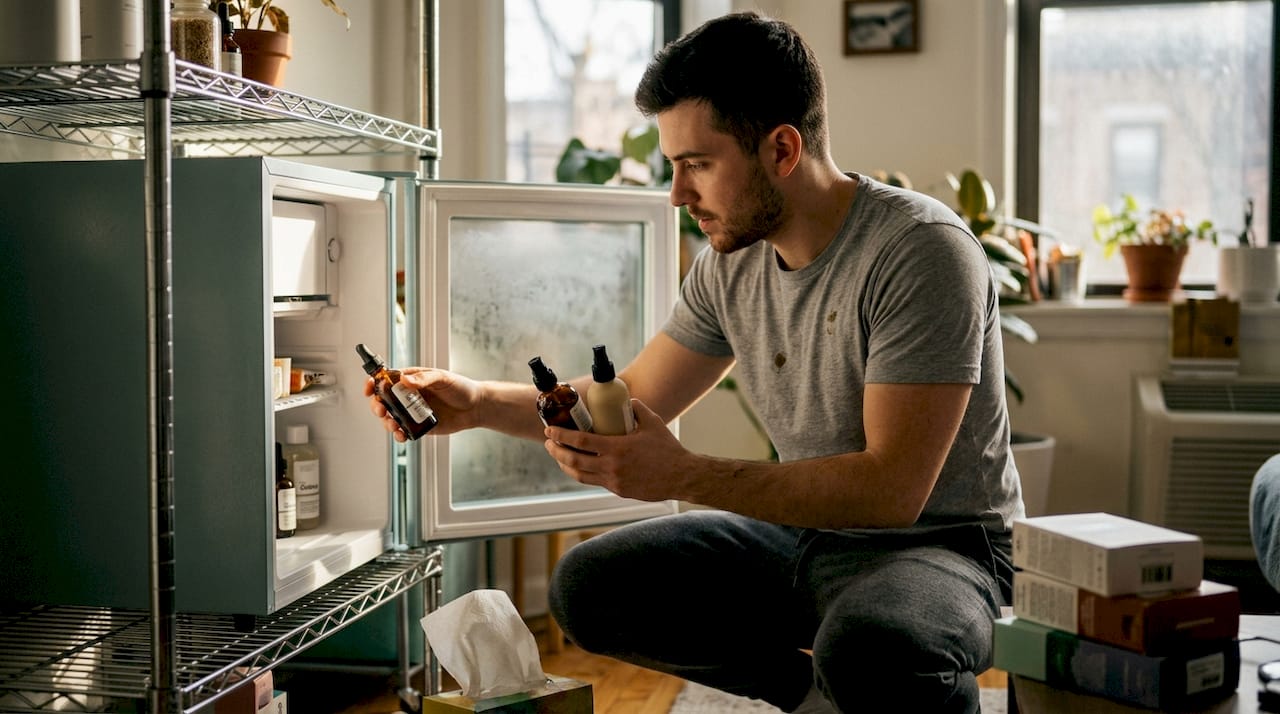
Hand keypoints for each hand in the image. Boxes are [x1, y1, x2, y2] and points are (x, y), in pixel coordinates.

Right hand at [365, 367, 482, 441]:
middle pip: (383, 400)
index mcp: (411, 380)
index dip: (374, 383)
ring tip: (393, 425)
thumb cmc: (460, 388)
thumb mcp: (443, 378)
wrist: (475, 407)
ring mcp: (412, 412)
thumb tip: (405, 380)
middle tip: (381, 410)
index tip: (369, 388)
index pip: (386, 379)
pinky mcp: (419, 426)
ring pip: (390, 417)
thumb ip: (424, 379)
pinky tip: (401, 435)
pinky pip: (403, 431)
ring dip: (386, 422)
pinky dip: (398, 434)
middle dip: (377, 405)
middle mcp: (408, 396)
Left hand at [543, 398, 690, 501]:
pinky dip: (582, 473)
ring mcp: (614, 481)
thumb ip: (636, 408)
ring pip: (580, 475)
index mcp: (617, 448)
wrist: (681, 476)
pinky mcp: (619, 490)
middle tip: (549, 442)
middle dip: (556, 451)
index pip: (580, 441)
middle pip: (573, 461)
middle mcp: (612, 467)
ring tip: (558, 455)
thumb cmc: (668, 449)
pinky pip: (594, 481)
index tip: (550, 430)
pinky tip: (579, 466)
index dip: (561, 436)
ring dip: (565, 465)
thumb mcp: (652, 422)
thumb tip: (626, 399)